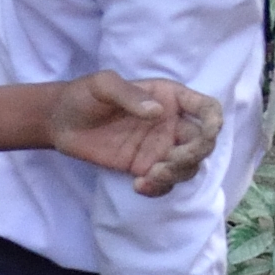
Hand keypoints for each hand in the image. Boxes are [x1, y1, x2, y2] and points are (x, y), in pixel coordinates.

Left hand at [49, 72, 222, 194]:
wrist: (60, 123)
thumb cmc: (83, 95)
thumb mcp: (102, 85)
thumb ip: (128, 94)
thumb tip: (158, 112)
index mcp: (169, 98)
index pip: (206, 108)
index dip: (214, 121)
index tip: (207, 134)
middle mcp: (171, 123)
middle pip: (203, 143)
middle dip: (192, 156)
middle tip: (166, 163)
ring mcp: (160, 148)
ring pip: (189, 166)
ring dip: (175, 175)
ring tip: (148, 178)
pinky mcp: (146, 168)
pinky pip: (166, 183)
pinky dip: (159, 188)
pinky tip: (138, 187)